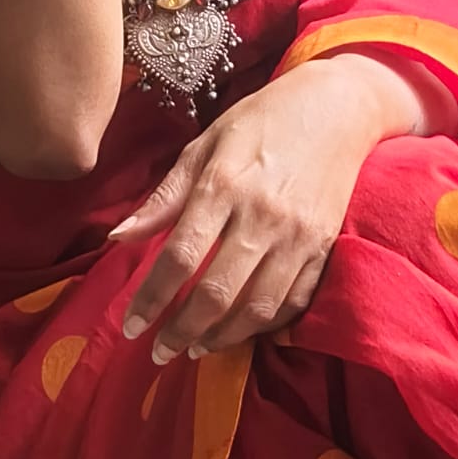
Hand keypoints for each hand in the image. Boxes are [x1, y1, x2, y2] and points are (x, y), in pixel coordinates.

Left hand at [109, 58, 397, 362]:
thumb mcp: (208, 142)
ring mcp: (299, 236)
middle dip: (181, 332)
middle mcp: (262, 215)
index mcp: (224, 185)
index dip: (151, 298)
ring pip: (257, 308)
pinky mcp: (325, 246)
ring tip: (195, 348)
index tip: (131, 326)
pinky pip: (294, 302)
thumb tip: (118, 237)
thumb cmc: (263, 119)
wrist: (338, 106)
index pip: (179, 256)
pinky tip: (242, 331)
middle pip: (216, 292)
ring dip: (221, 338)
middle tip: (158, 352)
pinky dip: (266, 327)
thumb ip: (166, 194)